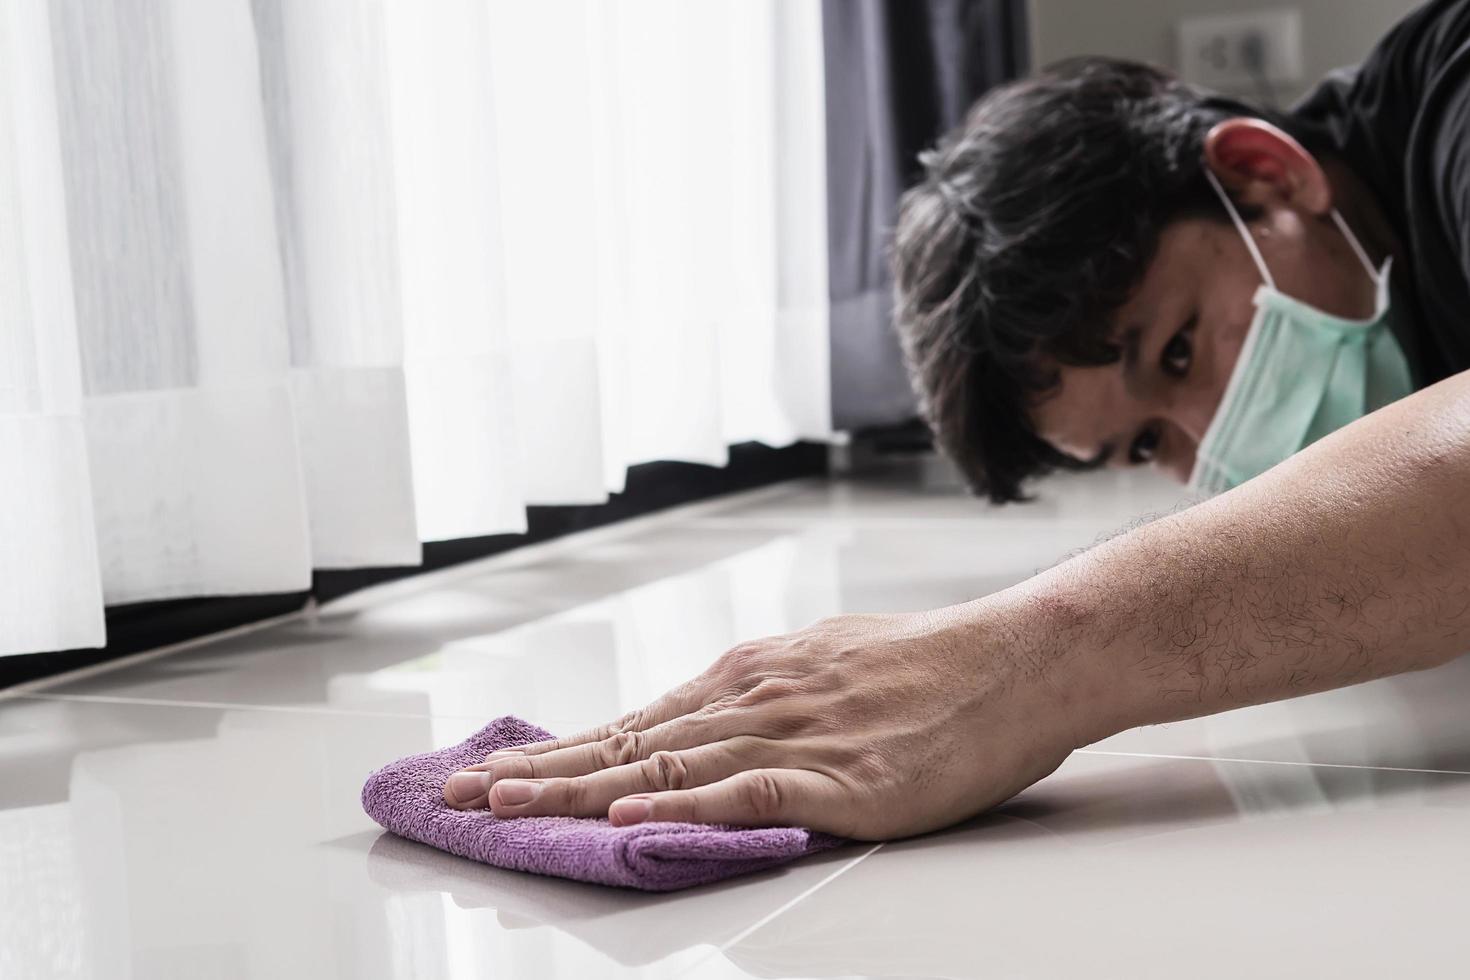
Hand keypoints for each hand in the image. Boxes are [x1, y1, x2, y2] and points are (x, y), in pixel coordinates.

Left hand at [441, 604, 1090, 839]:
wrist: (1016, 658)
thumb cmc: (932, 665)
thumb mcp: (832, 662)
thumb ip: (772, 695)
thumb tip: (723, 723)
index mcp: (751, 673)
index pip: (637, 721)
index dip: (563, 749)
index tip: (503, 768)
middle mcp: (753, 696)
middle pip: (629, 742)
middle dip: (542, 770)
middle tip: (469, 791)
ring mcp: (791, 733)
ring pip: (664, 765)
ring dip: (578, 789)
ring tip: (511, 806)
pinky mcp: (836, 774)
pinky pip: (741, 792)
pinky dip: (676, 808)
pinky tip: (627, 821)